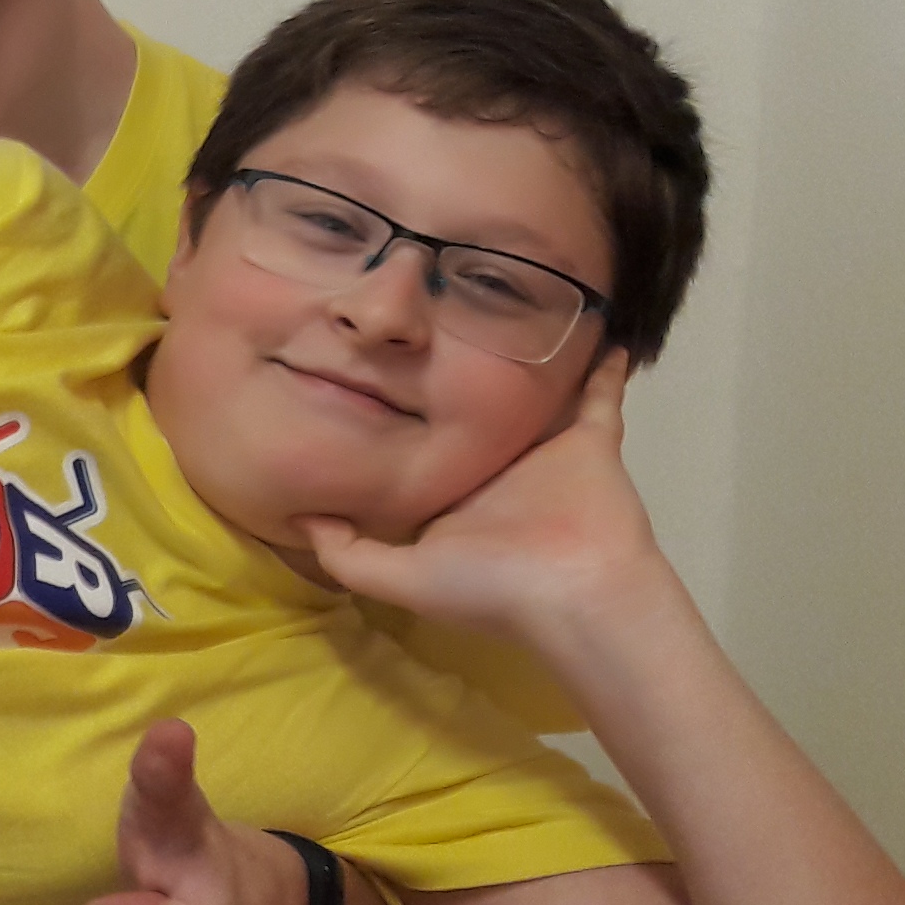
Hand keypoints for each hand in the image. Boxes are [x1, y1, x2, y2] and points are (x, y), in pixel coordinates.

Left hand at [296, 353, 662, 645]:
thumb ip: (346, 553)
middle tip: (433, 323)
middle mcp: (497, 473)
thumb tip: (300, 517)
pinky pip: (600, 395)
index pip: (422, 456)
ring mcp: (545, 455)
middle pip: (472, 419)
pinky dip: (605, 367)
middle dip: (454, 378)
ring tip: (506, 312)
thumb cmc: (485, 584)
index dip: (398, 426)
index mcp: (454, 500)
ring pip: (530, 399)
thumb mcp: (399, 577)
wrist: (574, 592)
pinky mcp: (591, 441)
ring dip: (523, 364)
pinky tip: (596, 331)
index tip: (367, 376)